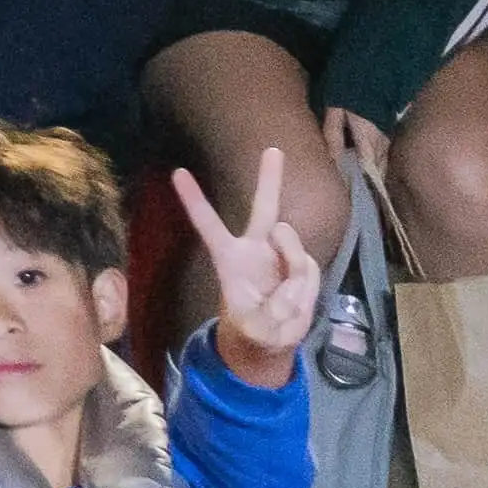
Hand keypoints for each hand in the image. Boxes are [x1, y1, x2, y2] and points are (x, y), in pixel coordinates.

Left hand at [177, 149, 328, 377]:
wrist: (271, 339)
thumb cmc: (251, 328)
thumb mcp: (253, 329)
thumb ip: (271, 313)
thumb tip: (291, 291)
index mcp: (228, 258)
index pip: (207, 224)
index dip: (194, 200)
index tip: (176, 172)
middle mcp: (255, 248)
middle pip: (262, 208)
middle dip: (270, 179)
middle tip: (273, 148)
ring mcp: (280, 254)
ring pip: (296, 248)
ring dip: (295, 274)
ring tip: (283, 300)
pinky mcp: (302, 265)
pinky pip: (311, 268)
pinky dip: (306, 288)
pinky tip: (296, 299)